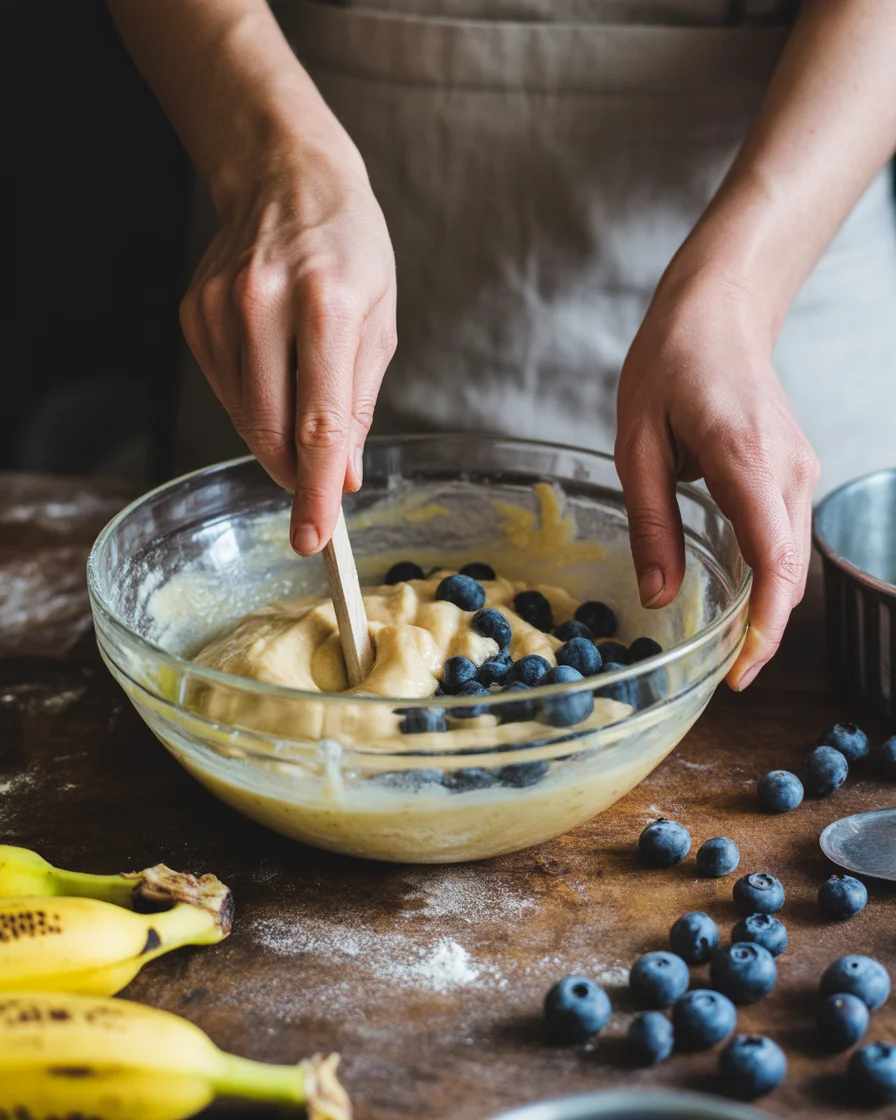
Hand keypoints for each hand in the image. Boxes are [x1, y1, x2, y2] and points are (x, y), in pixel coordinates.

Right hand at [179, 137, 396, 555]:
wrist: (285, 177)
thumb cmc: (349, 249)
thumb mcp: (378, 322)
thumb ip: (356, 406)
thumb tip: (341, 479)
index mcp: (325, 306)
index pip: (318, 423)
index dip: (314, 491)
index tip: (313, 540)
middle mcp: (262, 306)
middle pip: (271, 431)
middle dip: (295, 474)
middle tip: (316, 490)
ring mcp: (219, 310)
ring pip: (245, 419)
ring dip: (277, 435)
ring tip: (303, 388)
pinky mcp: (193, 317)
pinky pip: (225, 391)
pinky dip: (254, 402)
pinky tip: (273, 364)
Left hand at [615, 267, 819, 690]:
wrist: (720, 310)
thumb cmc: (671, 362)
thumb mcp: (637, 442)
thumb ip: (651, 521)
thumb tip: (660, 596)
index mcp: (743, 457)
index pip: (773, 559)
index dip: (764, 625)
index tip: (741, 671)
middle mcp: (787, 469)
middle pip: (790, 572)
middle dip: (763, 628)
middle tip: (721, 670)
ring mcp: (800, 469)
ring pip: (792, 558)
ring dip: (766, 603)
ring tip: (725, 640)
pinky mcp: (796, 470)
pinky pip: (786, 536)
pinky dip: (768, 572)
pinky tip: (735, 590)